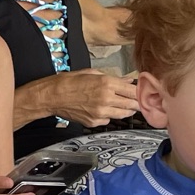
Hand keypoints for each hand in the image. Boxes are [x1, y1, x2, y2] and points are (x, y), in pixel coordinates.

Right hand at [15, 69, 139, 128]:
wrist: (53, 96)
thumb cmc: (70, 81)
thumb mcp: (92, 73)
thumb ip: (113, 78)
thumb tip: (127, 81)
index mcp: (107, 83)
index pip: (133, 90)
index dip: (139, 92)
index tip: (141, 91)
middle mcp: (106, 99)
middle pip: (132, 104)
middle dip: (136, 103)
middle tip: (138, 101)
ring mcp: (101, 113)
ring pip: (123, 114)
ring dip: (126, 110)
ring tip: (123, 105)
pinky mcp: (94, 122)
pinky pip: (109, 120)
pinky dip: (109, 116)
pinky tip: (103, 110)